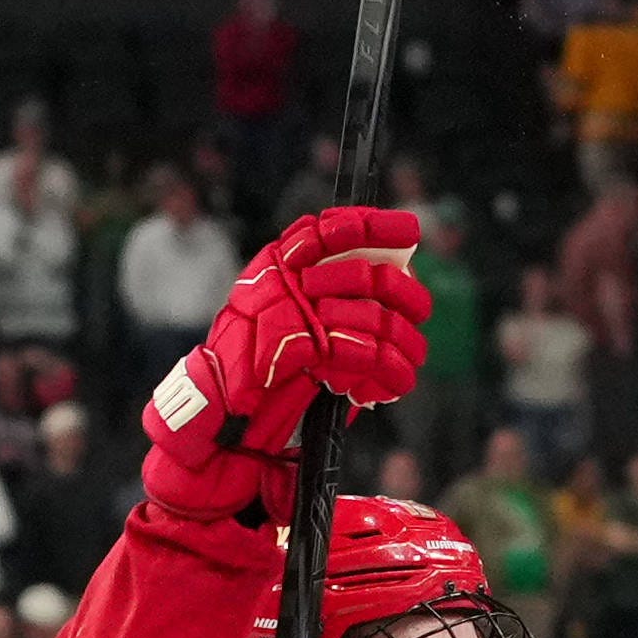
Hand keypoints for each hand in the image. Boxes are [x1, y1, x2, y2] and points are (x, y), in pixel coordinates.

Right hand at [174, 204, 429, 440]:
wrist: (218, 410)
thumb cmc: (258, 367)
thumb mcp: (288, 317)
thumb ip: (328, 295)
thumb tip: (394, 281)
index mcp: (278, 263)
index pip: (332, 229)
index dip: (374, 227)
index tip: (410, 229)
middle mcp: (281, 278)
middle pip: (366, 274)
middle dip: (404, 295)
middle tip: (418, 313)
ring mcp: (286, 309)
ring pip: (370, 316)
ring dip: (398, 344)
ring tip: (407, 363)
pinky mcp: (294, 345)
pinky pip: (358, 351)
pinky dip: (381, 370)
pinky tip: (387, 385)